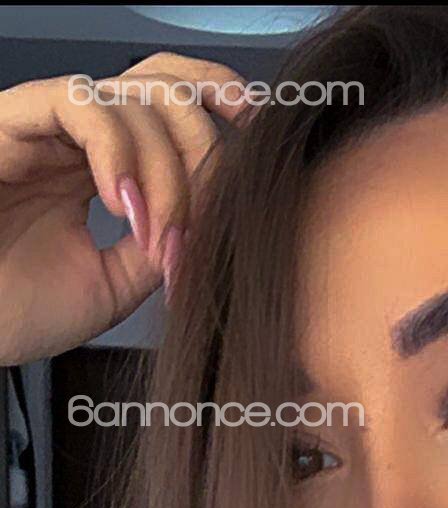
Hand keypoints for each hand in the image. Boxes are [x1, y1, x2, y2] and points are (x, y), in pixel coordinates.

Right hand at [0, 53, 246, 364]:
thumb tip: (212, 216)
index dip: (215, 106)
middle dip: (200, 144)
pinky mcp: (10, 121)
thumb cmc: (16, 312)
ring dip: (161, 169)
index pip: (166, 107)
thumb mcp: (116, 284)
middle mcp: (74, 138)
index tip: (256, 133)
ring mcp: (45, 127)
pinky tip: (120, 205)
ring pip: (129, 98)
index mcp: (99, 167)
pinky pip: (78, 103)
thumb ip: (163, 246)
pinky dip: (115, 151)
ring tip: (151, 235)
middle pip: (160, 88)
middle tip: (193, 223)